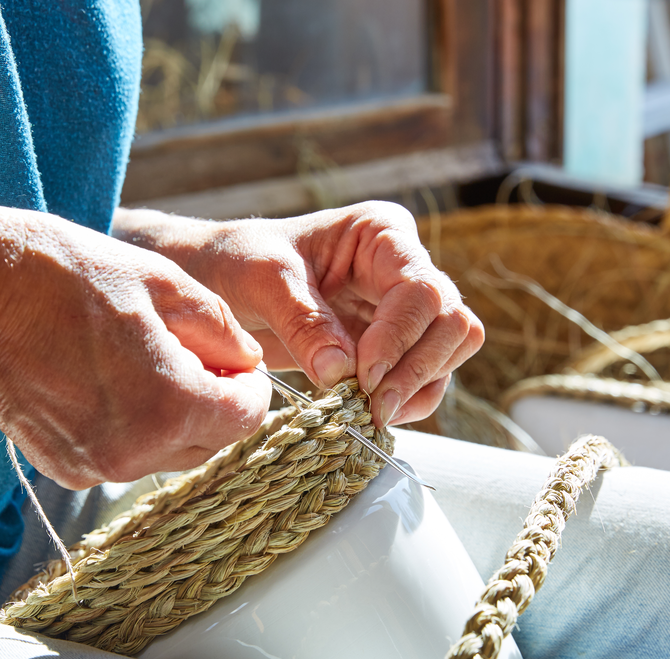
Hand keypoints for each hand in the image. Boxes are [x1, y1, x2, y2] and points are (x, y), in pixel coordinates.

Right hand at [0, 201, 271, 488]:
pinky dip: (134, 427)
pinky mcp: (65, 468)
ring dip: (176, 416)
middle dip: (214, 399)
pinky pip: (127, 456)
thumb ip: (221, 328)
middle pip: (213, 441)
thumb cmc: (59, 275)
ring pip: (172, 454)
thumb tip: (249, 357)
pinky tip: (105, 380)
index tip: (230, 353)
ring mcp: (95, 468)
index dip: (249, 381)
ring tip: (140, 360)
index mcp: (170, 405)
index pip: (248, 414)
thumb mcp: (162, 282)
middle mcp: (135, 453)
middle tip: (185, 349)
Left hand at [112, 202, 483, 427]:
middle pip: (451, 321)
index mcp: (381, 234)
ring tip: (370, 413)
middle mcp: (404, 266)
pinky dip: (411, 401)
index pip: (420, 289)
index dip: (399, 337)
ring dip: (420, 387)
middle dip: (417, 368)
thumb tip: (341, 372)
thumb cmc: (238, 265)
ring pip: (451, 350)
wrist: (218, 285)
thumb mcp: (262, 282)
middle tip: (372, 407)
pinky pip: (428, 377)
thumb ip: (303, 322)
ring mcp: (405, 308)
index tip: (362, 375)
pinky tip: (372, 413)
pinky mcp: (396, 346)